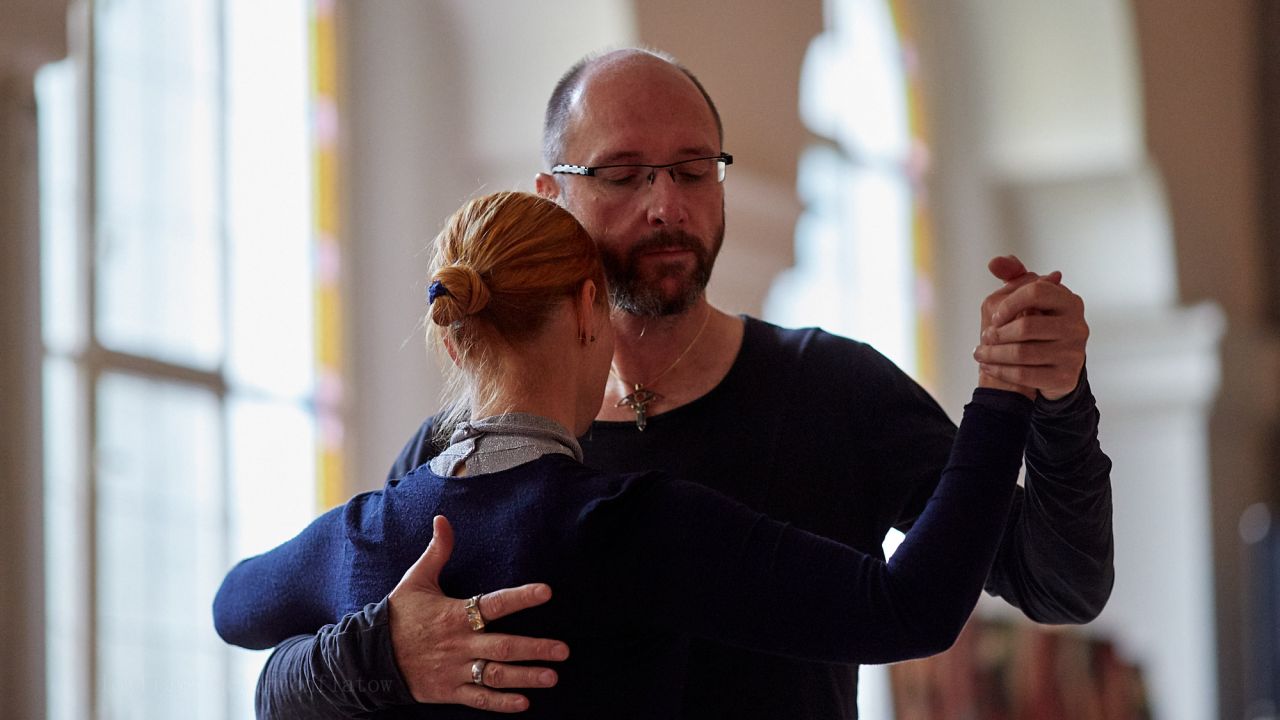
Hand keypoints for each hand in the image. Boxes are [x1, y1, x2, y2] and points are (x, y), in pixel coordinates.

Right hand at [387, 515, 568, 711]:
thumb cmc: (397, 614)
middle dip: (536, 648)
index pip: (494, 603)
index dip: (521, 597)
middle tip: (563, 650)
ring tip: (553, 677)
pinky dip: (501, 703)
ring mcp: (454, 670)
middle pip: (504, 646)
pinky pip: (478, 699)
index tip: (546, 591)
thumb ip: (437, 551)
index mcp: (455, 614)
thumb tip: (443, 519)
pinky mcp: (448, 691)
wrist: (368, 655)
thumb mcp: (416, 579)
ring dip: (526, 677)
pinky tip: (524, 703)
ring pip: (496, 675)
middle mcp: (459, 644)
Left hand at [973, 256, 1087, 400]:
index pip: (1036, 291)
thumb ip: (1015, 277)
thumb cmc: (1038, 329)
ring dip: (992, 354)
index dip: (1009, 303)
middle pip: (1026, 326)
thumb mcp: (1029, 301)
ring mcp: (1073, 353)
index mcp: (1068, 301)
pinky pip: (1024, 375)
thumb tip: (995, 262)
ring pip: (1021, 353)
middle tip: (984, 338)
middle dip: (997, 334)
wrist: (1053, 369)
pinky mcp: (1065, 377)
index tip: (996, 316)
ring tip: (980, 354)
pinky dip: (1000, 371)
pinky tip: (989, 367)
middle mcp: (1077, 326)